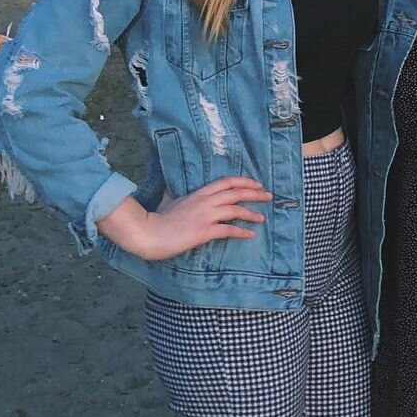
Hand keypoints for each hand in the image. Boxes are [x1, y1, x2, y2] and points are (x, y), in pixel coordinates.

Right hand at [98, 176, 272, 260]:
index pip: (227, 181)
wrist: (148, 232)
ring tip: (262, 217)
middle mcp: (205, 201)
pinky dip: (241, 232)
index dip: (244, 181)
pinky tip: (250, 235)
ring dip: (251, 213)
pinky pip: (228, 230)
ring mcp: (206, 216)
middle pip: (236, 192)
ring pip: (235, 210)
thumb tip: (174, 191)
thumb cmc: (157, 218)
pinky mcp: (204, 231)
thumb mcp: (170, 200)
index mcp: (199, 193)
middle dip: (255, 193)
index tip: (256, 183)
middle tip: (268, 196)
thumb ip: (177, 195)